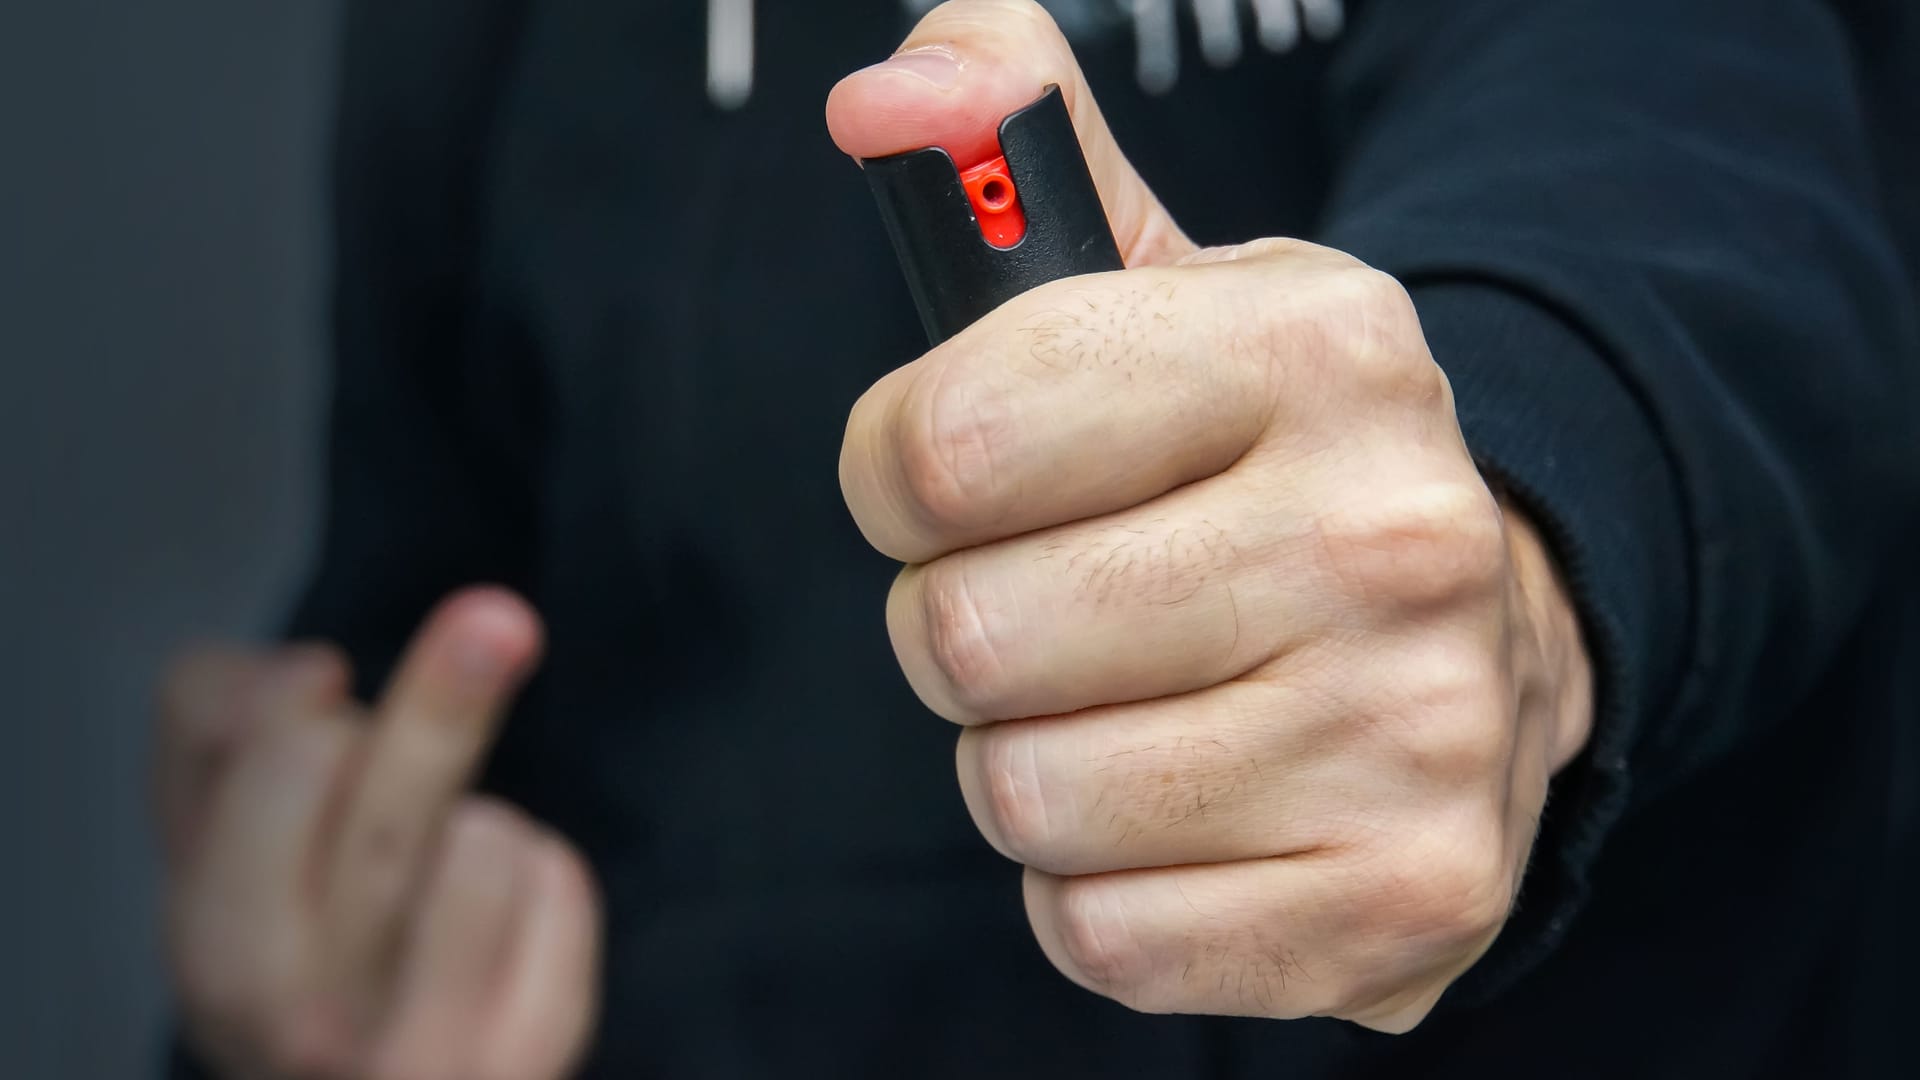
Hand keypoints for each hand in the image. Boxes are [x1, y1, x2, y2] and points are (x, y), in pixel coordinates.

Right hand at [155, 588, 600, 1078]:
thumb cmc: (294, 936)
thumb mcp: (215, 830)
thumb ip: (216, 715)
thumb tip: (312, 672)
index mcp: (217, 953)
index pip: (288, 752)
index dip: (315, 690)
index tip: (329, 681)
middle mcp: (305, 1024)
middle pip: (397, 797)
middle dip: (434, 711)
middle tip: (477, 656)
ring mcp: (421, 1055)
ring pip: (484, 840)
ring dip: (482, 819)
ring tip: (450, 862)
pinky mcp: (528, 1054)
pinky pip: (559, 890)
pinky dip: (546, 875)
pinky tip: (507, 920)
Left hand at [830, 0, 1592, 1030]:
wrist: (1488, 638)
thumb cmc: (1262, 462)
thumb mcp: (1161, 277)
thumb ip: (1005, 143)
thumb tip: (879, 98)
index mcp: (1315, 348)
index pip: (946, 442)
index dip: (899, 475)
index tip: (954, 482)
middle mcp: (1392, 535)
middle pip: (965, 639)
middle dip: (962, 631)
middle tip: (1058, 606)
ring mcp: (1416, 733)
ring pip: (1021, 796)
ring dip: (1028, 761)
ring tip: (1131, 706)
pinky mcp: (1405, 901)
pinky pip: (1103, 936)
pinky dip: (1098, 889)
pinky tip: (1184, 816)